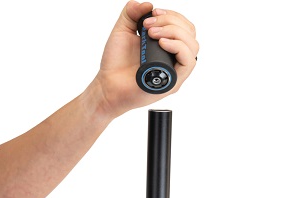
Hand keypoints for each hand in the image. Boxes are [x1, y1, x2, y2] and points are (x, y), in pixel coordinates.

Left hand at [94, 0, 198, 117]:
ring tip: (153, 34)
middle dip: (171, 21)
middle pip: (190, 34)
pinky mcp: (172, 83)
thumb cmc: (116, 64)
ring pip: (192, 46)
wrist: (108, 85)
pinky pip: (188, 62)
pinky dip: (178, 47)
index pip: (184, 27)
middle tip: (150, 25)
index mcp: (166, 48)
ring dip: (174, 32)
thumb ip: (132, 13)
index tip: (153, 13)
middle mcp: (173, 60)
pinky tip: (162, 43)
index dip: (173, 16)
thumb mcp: (122, 30)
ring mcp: (174, 72)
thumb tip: (148, 4)